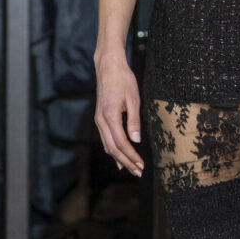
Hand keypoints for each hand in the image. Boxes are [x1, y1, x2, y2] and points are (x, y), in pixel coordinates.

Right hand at [93, 54, 143, 176]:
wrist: (108, 67)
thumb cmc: (123, 80)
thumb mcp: (133, 99)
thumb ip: (134, 121)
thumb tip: (136, 141)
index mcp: (110, 116)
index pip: (121, 143)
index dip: (131, 156)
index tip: (141, 164)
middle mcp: (101, 120)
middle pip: (112, 148)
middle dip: (126, 162)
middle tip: (138, 172)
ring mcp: (98, 120)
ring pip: (107, 145)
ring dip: (119, 158)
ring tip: (131, 168)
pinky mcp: (100, 118)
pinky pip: (105, 139)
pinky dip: (112, 150)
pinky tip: (119, 158)